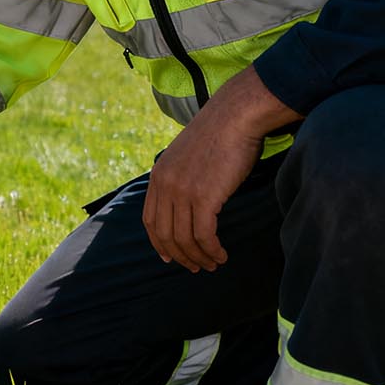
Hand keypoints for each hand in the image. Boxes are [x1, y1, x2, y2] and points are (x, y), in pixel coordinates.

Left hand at [142, 67, 299, 271]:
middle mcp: (164, 186)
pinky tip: (221, 255)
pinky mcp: (203, 197)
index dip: (159, 242)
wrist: (235, 116)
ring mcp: (182, 192)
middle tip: (195, 268)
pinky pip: (204, 235)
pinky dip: (211, 250)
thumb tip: (189, 199)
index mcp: (158, 176)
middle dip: (180, 255)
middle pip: (165, 234)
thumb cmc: (220, 134)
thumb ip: (181, 177)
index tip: (170, 256)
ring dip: (199, 257)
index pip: (150, 220)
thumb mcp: (187, 156)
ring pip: (185, 238)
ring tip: (213, 264)